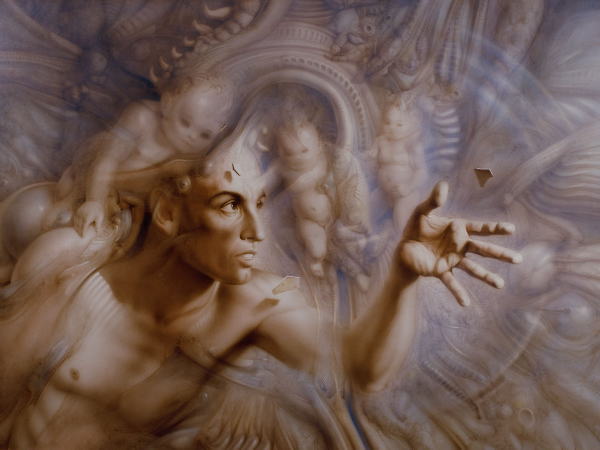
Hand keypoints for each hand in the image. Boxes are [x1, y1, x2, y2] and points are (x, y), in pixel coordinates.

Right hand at [74, 200, 104, 235]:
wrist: (94, 201)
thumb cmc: (98, 210)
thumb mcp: (100, 218)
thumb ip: (98, 226)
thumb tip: (98, 234)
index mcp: (87, 218)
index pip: (83, 228)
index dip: (82, 233)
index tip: (82, 237)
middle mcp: (81, 216)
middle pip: (78, 226)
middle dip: (78, 232)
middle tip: (79, 237)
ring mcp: (78, 213)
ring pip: (75, 223)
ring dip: (76, 228)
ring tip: (77, 233)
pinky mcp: (77, 212)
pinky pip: (74, 219)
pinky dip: (75, 224)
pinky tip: (76, 227)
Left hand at [397, 181, 521, 305]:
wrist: (404, 249)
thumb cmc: (415, 228)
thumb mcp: (422, 211)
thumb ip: (433, 200)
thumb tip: (442, 184)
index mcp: (458, 229)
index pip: (480, 228)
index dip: (495, 229)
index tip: (511, 229)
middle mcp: (459, 246)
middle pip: (484, 250)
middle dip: (500, 254)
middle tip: (518, 259)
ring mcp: (452, 260)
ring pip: (473, 269)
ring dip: (486, 277)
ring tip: (500, 285)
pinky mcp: (441, 271)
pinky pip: (451, 283)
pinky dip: (458, 293)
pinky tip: (465, 304)